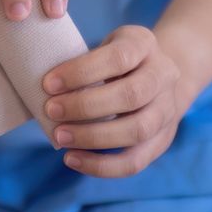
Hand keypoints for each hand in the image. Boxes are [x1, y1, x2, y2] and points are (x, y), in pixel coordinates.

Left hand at [42, 26, 185, 178]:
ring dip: (93, 137)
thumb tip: (43, 92)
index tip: (49, 84)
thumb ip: (82, 64)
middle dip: (86, 106)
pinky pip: (135, 161)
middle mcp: (164, 76)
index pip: (119, 57)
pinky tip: (72, 159)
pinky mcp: (162, 140)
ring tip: (60, 137)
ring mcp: (168, 110)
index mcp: (144, 45)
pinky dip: (102, 166)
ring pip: (138, 130)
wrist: (159, 77)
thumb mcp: (104, 46)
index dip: (82, 72)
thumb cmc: (116, 62)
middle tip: (52, 111)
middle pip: (132, 94)